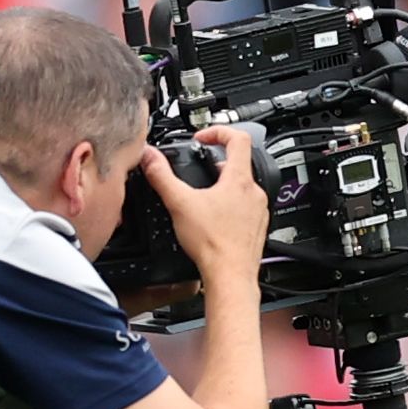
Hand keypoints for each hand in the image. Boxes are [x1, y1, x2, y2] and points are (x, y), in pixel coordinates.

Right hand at [143, 121, 268, 283]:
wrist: (230, 277)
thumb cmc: (213, 245)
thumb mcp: (180, 204)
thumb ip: (162, 177)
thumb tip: (149, 157)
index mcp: (240, 180)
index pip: (238, 138)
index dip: (218, 131)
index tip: (203, 138)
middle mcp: (255, 193)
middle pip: (240, 163)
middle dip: (217, 162)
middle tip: (199, 170)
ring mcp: (259, 211)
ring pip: (243, 187)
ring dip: (224, 186)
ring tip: (204, 197)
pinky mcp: (257, 228)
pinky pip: (246, 208)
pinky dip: (230, 207)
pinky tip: (214, 220)